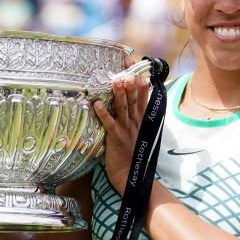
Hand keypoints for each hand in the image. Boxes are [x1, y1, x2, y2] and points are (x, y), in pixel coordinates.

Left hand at [93, 55, 150, 195]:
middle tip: (127, 66)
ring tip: (115, 79)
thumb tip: (128, 102)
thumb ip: (134, 118)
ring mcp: (126, 129)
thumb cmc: (132, 154)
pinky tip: (97, 104)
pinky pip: (109, 123)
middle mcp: (135, 121)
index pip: (143, 95)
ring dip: (119, 93)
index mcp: (141, 119)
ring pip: (123, 107)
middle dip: (131, 80)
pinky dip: (103, 113)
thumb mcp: (137, 133)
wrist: (130, 175)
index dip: (139, 79)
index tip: (136, 65)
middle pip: (134, 97)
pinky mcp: (116, 138)